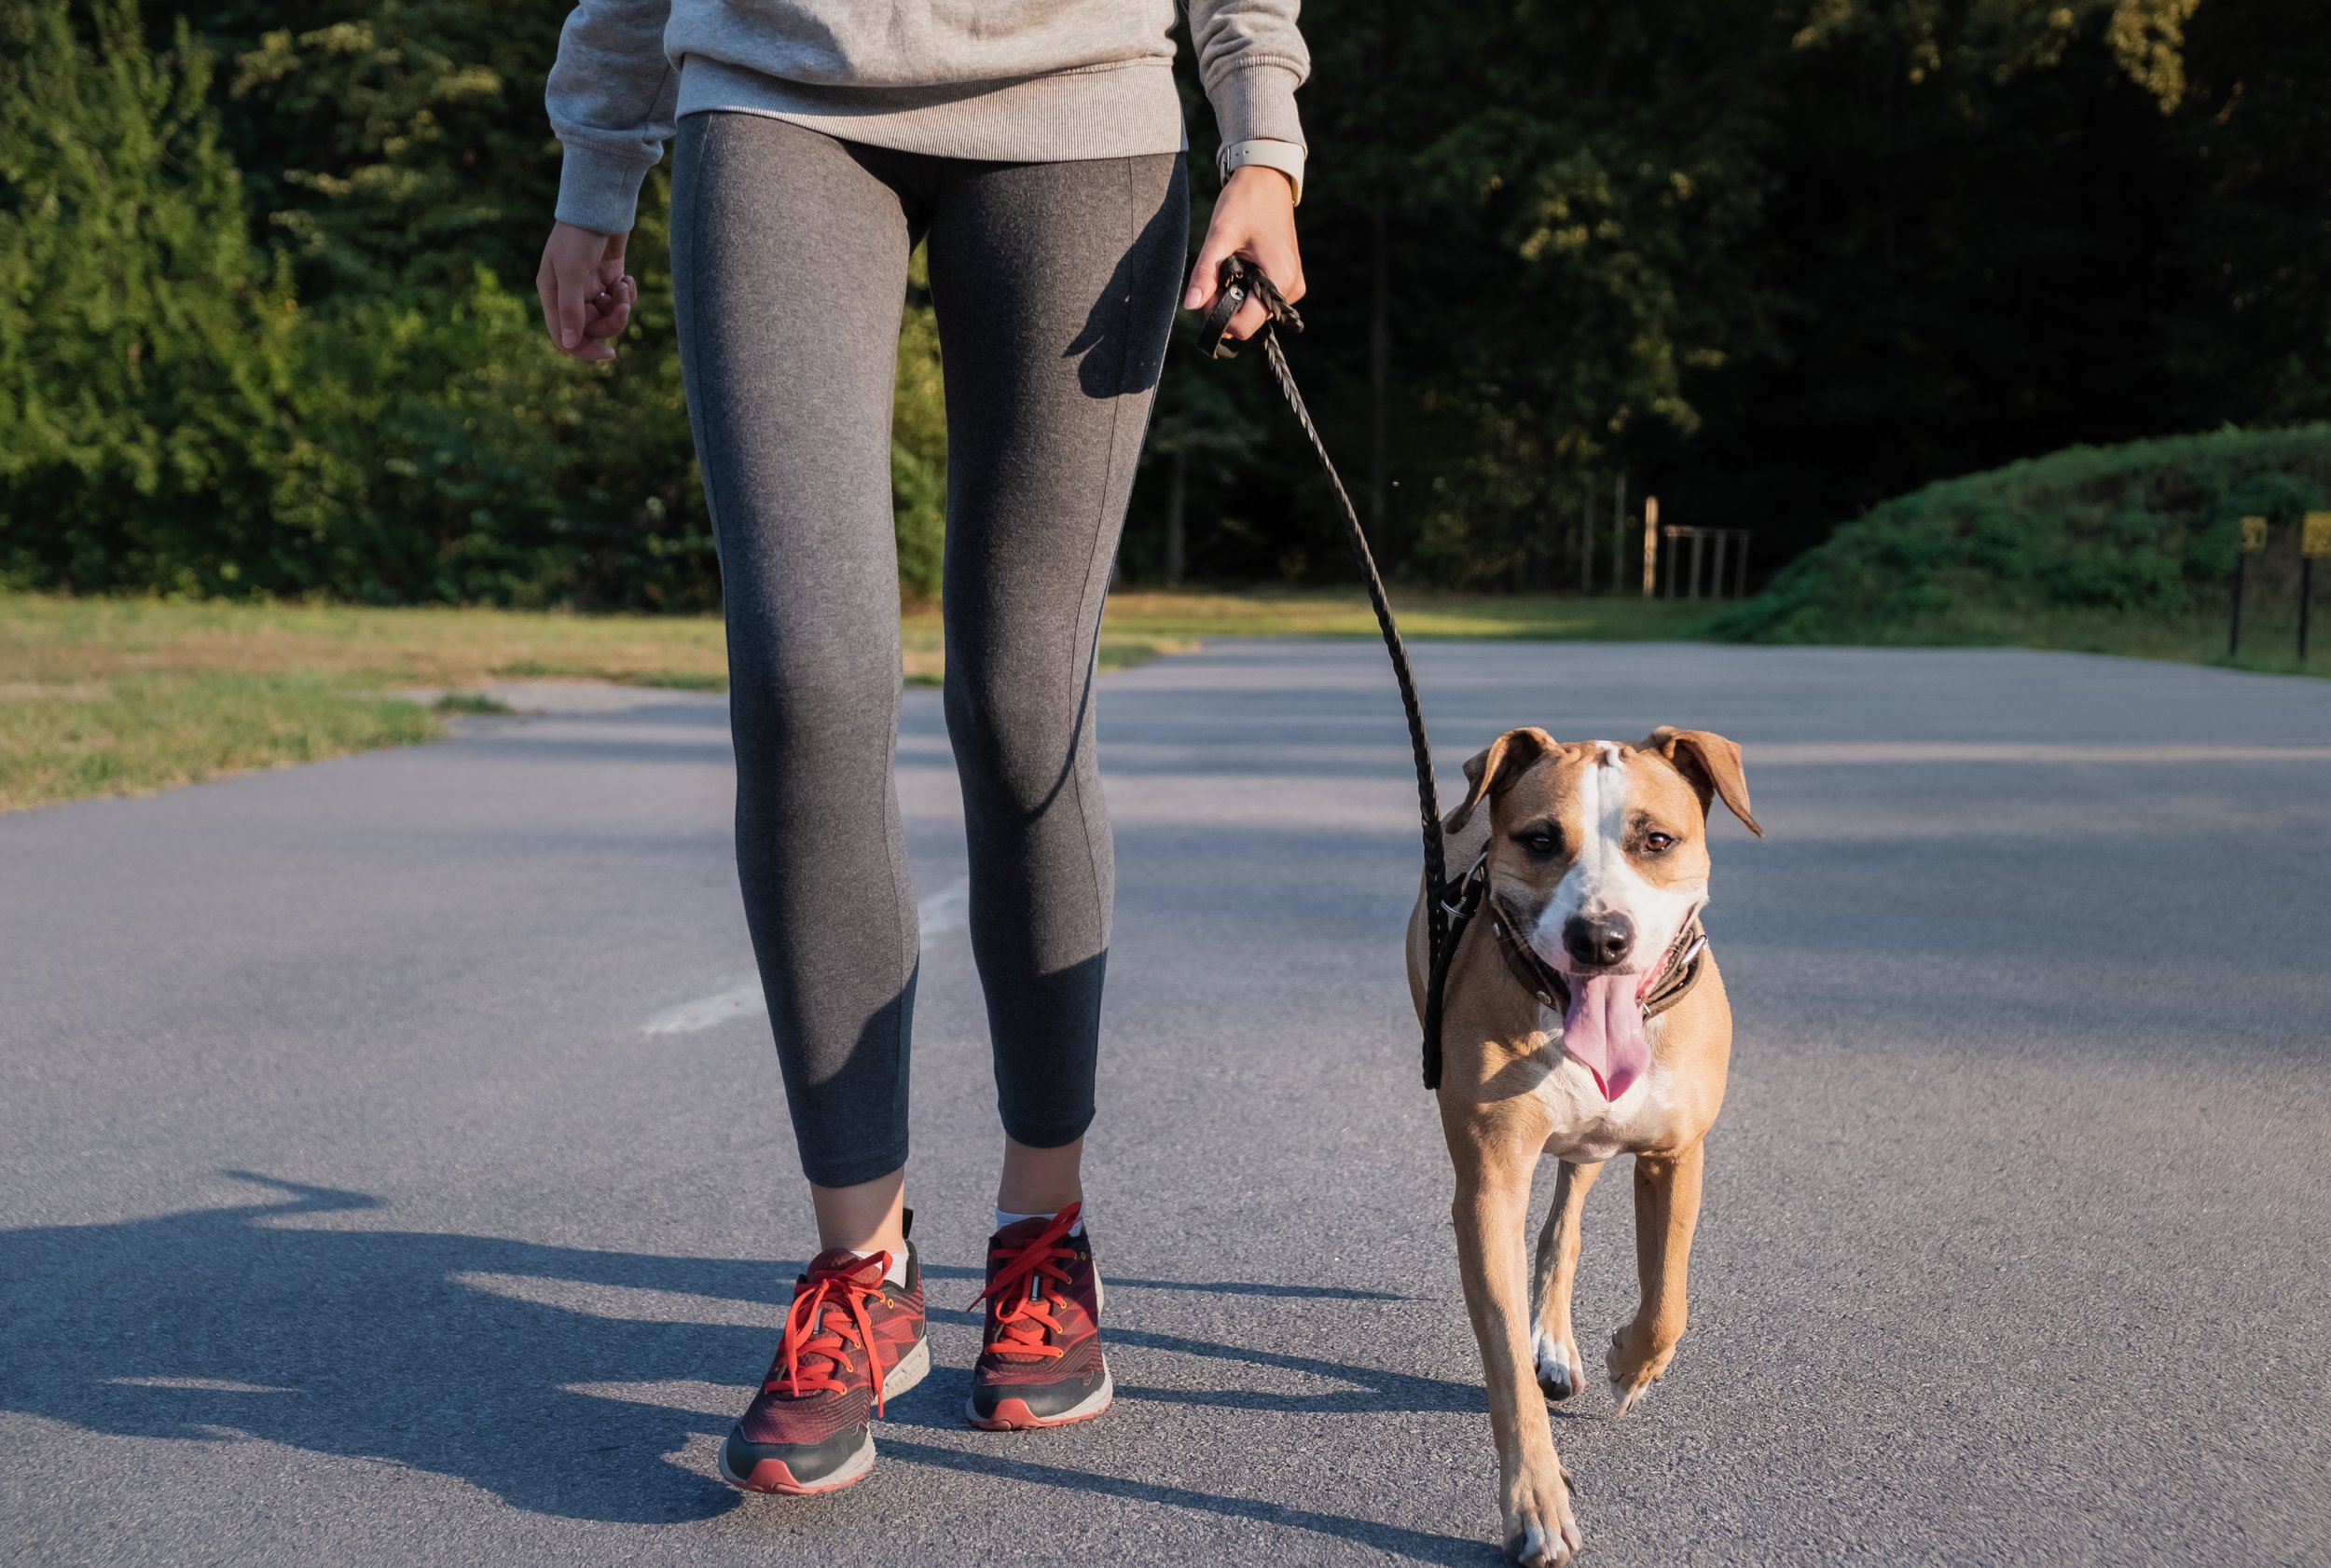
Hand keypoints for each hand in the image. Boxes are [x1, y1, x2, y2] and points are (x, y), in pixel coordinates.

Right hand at [536, 221, 635, 362]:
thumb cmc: (579, 236)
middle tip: (623, 305)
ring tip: (625, 284)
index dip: (585, 350)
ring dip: (621, 306)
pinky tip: (628, 277)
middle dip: (612, 322)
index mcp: (553, 295)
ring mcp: (590, 287)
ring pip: (608, 316)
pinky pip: (619, 300)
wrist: (599, 204)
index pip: (565, 338)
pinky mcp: (608, 277)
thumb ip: (570, 310)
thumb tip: (568, 344)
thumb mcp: (572, 274)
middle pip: (591, 329)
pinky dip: (627, 293)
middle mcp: (569, 294)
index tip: (609, 353)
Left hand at [1183, 165, 1303, 341]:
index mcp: (1280, 280)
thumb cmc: (1245, 201)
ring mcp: (1292, 286)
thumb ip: (1204, 273)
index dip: (1219, 315)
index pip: (1244, 326)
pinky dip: (1244, 288)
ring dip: (1234, 294)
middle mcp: (1291, 289)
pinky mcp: (1288, 281)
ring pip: (1253, 311)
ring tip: (1232, 261)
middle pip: (1248, 320)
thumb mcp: (1219, 236)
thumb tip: (1190, 305)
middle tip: (1218, 269)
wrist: (1267, 178)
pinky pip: (1260, 299)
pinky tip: (1242, 263)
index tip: (1208, 290)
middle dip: (1225, 302)